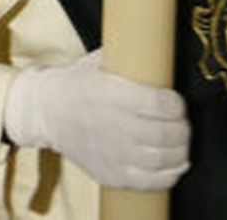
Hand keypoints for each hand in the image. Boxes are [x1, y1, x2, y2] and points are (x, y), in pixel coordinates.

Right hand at [3, 49, 189, 189]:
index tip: (177, 103)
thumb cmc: (73, 85)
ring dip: (180, 151)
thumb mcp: (96, 62)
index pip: (163, 104)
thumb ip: (126, 58)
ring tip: (180, 144)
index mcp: (114, 94)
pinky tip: (175, 165)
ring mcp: (114, 153)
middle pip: (167, 134)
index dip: (178, 105)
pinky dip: (170, 175)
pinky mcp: (111, 173)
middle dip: (182, 129)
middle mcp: (116, 125)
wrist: (43, 112)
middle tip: (181, 123)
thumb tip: (155, 46)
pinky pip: (151, 181)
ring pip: (163, 159)